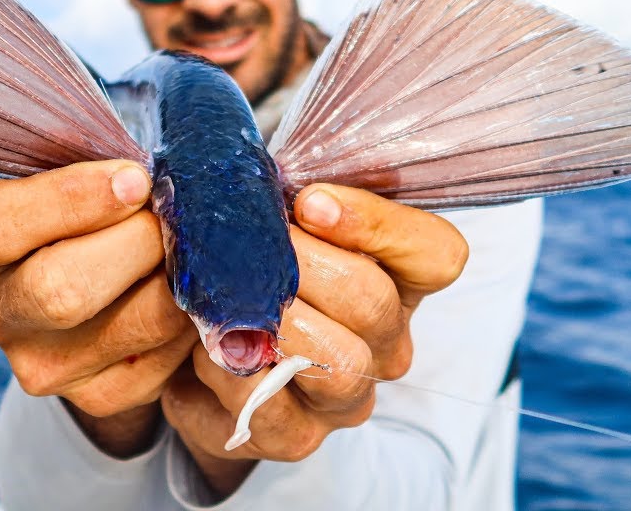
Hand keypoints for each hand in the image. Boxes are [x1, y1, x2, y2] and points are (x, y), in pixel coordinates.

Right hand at [0, 160, 196, 455]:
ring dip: (178, 279)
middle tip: (172, 217)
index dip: (72, 198)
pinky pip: (164, 357)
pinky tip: (191, 293)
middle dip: (137, 243)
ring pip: (135, 322)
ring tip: (194, 248)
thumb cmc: (96, 208)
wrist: (105, 289)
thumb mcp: (82, 175)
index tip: (134, 179)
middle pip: (62, 289)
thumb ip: (105, 170)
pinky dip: (192, 318)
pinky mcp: (95, 396)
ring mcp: (40, 365)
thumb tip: (161, 176)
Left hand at [159, 183, 468, 495]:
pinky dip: (225, 365)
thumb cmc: (248, 275)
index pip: (437, 254)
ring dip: (269, 319)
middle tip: (249, 244)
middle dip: (301, 263)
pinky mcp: (296, 437)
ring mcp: (347, 398)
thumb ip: (296, 204)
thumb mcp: (279, 226)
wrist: (193, 357)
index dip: (377, 223)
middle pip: (372, 299)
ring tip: (225, 296)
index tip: (308, 202)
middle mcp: (387, 346)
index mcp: (400, 283)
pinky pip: (265, 400)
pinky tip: (204, 345)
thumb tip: (281, 193)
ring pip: (332, 357)